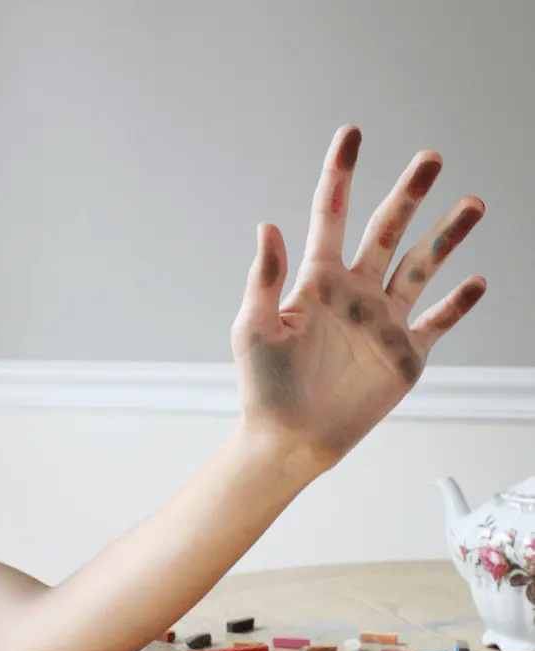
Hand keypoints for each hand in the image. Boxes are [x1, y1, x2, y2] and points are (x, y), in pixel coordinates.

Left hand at [230, 124, 485, 470]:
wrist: (292, 436)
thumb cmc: (264, 384)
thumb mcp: (255, 327)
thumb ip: (266, 278)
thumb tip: (268, 223)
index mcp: (318, 280)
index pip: (332, 215)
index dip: (342, 174)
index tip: (351, 134)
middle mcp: (355, 292)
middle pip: (387, 230)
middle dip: (409, 193)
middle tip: (431, 157)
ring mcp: (384, 320)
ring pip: (421, 265)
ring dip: (446, 236)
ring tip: (472, 203)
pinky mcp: (407, 353)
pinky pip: (439, 321)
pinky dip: (459, 303)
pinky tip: (475, 280)